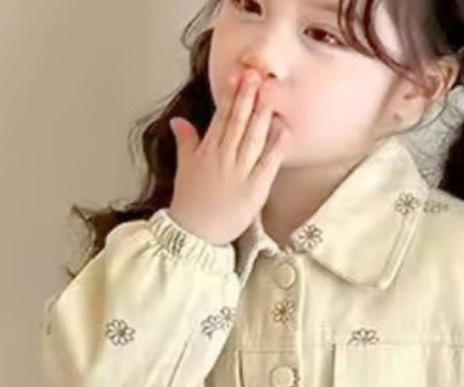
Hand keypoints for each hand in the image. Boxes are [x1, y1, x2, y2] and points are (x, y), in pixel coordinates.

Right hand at [167, 70, 287, 246]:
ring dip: (261, 114)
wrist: (194, 234)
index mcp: (207, 151)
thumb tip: (179, 121)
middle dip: (247, 97)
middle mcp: (223, 158)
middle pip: (237, 122)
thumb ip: (186, 142)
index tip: (238, 76)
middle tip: (256, 75)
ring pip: (252, 138)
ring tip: (269, 93)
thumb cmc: (190, 204)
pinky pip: (267, 164)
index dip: (230, 95)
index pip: (221, 117)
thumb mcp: (185, 168)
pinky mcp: (254, 191)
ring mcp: (239, 174)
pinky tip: (283, 129)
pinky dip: (276, 146)